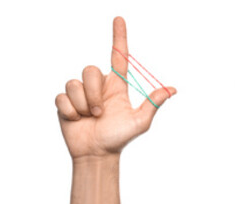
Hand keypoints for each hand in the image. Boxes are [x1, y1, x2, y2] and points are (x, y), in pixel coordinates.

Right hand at [56, 17, 175, 159]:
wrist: (96, 154)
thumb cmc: (119, 138)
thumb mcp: (140, 122)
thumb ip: (152, 104)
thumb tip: (172, 90)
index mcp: (117, 85)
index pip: (118, 56)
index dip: (119, 37)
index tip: (119, 19)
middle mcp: (98, 85)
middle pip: (90, 69)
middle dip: (94, 93)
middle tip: (100, 113)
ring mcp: (80, 93)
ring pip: (75, 83)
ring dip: (83, 104)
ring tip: (90, 117)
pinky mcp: (65, 102)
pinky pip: (63, 97)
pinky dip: (70, 111)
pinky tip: (76, 120)